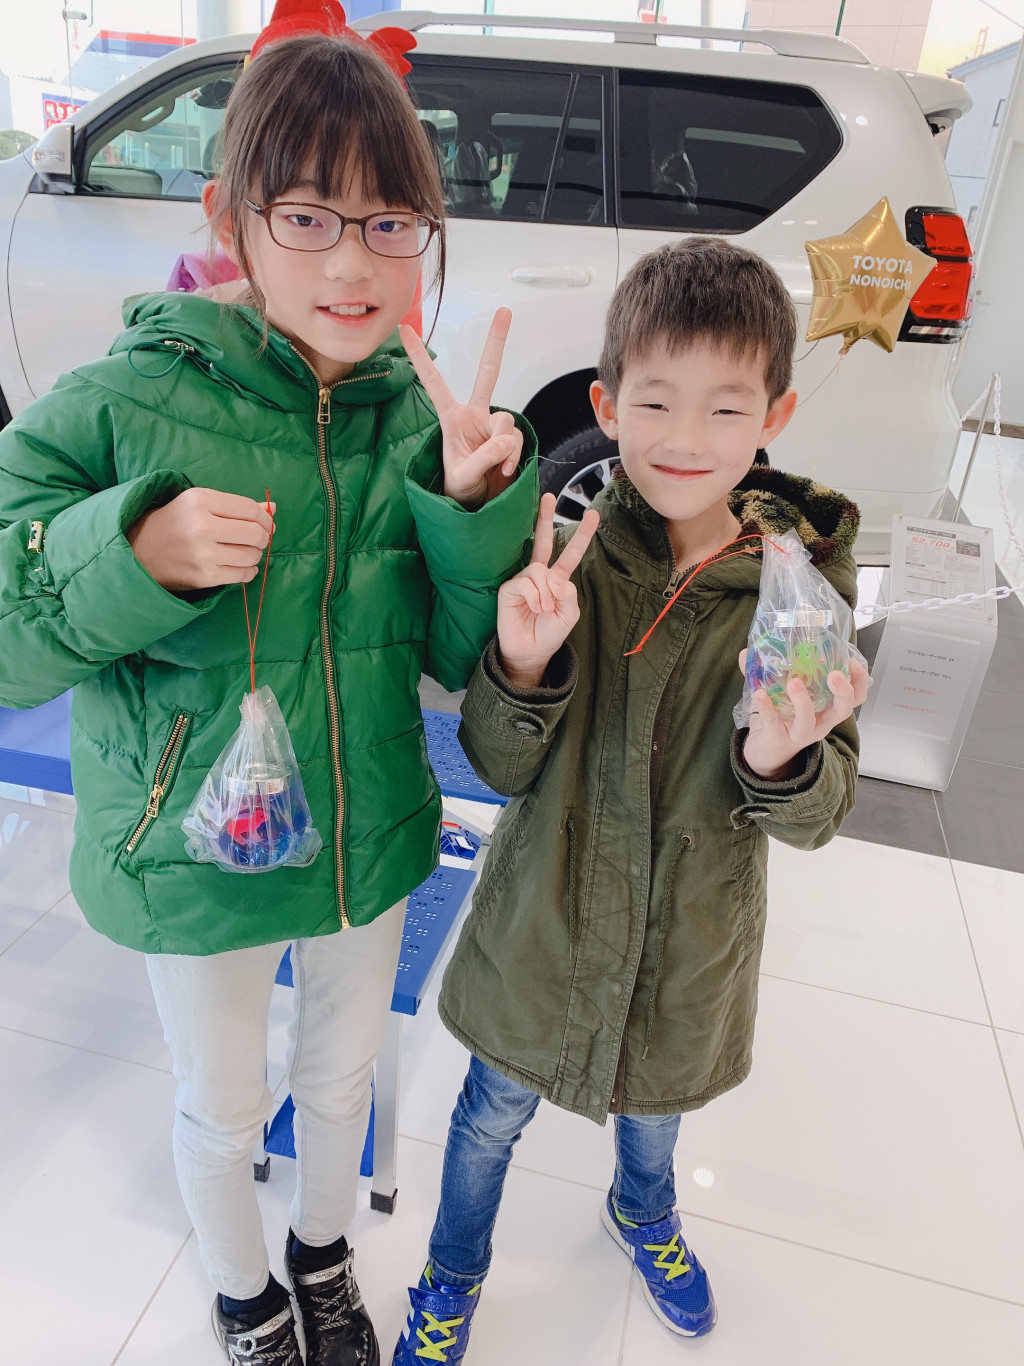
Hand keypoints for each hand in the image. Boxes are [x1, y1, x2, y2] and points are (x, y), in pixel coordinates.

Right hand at [127, 488, 274, 591]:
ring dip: (254, 555)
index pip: (249, 509)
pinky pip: (242, 575)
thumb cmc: (174, 523)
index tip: (266, 524)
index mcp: (200, 500)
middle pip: (255, 533)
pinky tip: (239, 566)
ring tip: (243, 552)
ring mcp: (202, 554)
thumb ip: (236, 506)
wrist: (139, 551)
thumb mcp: (200, 504)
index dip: (264, 518)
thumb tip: (273, 508)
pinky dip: (248, 571)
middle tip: (257, 540)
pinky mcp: (204, 576)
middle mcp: (202, 525)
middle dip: (263, 537)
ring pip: (251, 556)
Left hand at [400, 308, 522, 506]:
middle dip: (497, 342)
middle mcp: (474, 415)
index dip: (420, 357)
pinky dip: (514, 456)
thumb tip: (506, 441)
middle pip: (488, 374)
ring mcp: (494, 426)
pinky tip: (505, 470)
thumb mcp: (462, 477)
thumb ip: (483, 459)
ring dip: (504, 448)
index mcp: (452, 418)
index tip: (404, 329)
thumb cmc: (459, 490)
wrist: (478, 506)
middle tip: (506, 311)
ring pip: (507, 422)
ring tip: (495, 469)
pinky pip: (518, 439)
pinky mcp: (511, 438)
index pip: (434, 383)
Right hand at [497, 493, 599, 688]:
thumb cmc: (550, 633)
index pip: (570, 553)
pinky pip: (526, 583)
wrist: (531, 652)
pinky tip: (534, 608)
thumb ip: (568, 594)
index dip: (582, 535)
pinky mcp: (509, 588)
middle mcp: (539, 574)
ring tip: (544, 609)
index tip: (593, 515)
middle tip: (549, 496)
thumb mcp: (569, 614)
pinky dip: (535, 597)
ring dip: (546, 593)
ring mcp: (523, 579)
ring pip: (539, 571)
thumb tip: (555, 578)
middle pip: (543, 540)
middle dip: (545, 518)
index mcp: (557, 579)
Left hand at [739, 650, 869, 780]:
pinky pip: (774, 723)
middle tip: (835, 674)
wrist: (764, 754)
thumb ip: (769, 673)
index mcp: (826, 710)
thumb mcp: (782, 695)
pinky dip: (767, 708)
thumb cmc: (780, 720)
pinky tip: (759, 693)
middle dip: (843, 692)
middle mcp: (819, 723)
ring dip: (803, 701)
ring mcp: (799, 734)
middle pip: (842, 711)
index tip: (853, 662)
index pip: (854, 698)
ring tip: (794, 682)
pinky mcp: (778, 739)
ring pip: (808, 721)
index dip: (858, 681)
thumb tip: (748, 652)